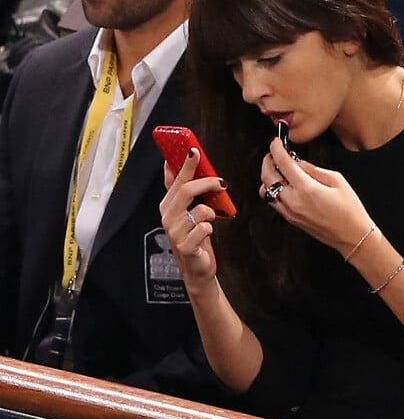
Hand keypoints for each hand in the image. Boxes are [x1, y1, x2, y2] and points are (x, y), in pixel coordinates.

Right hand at [159, 149, 222, 295]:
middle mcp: (168, 217)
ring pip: (200, 209)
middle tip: (221, 183)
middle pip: (186, 190)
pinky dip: (210, 228)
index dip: (185, 165)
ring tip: (210, 219)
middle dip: (207, 183)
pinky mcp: (185, 246)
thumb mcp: (188, 211)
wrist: (197, 267)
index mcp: (168, 205)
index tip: (194, 150)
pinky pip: (205, 227)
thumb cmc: (194, 236)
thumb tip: (178, 164)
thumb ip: (184, 189)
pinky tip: (206, 234)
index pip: (175, 180)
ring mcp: (175, 232)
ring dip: (211, 212)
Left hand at [260, 139, 376, 257]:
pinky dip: (272, 189)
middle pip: (267, 177)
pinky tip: (284, 184)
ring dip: (267, 177)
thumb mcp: (337, 180)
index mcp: (306, 189)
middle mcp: (293, 202)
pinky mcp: (291, 220)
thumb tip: (298, 162)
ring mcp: (290, 213)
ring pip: (265, 191)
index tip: (275, 142)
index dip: (276, 149)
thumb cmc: (349, 209)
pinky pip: (273, 202)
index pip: (283, 163)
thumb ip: (313, 169)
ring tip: (278, 169)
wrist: (353, 236)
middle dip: (267, 161)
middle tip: (274, 153)